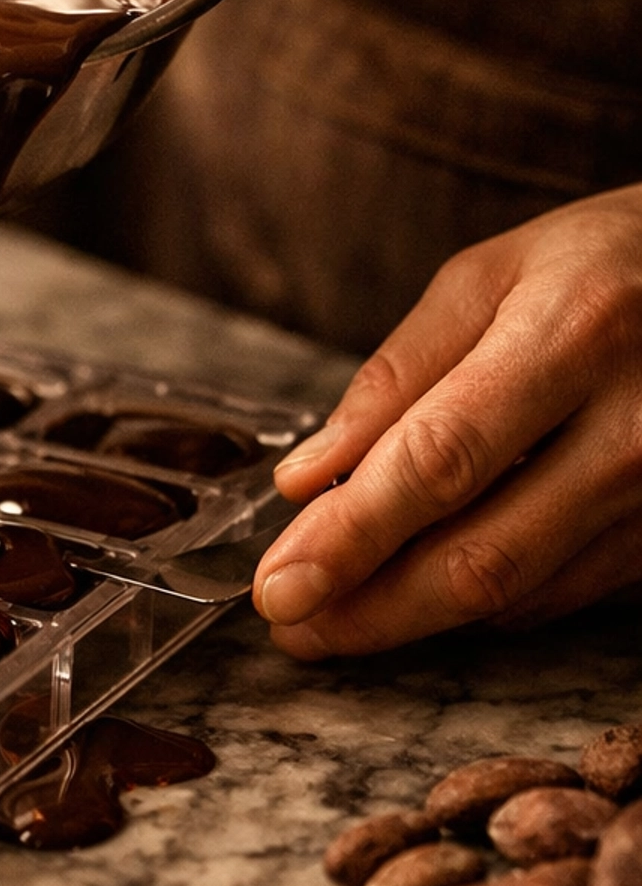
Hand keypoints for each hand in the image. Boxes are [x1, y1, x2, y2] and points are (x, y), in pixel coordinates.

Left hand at [252, 185, 641, 655]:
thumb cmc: (603, 264)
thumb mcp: (490, 277)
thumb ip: (395, 377)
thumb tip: (308, 480)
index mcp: (573, 336)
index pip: (440, 461)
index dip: (351, 537)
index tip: (279, 585)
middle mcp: (633, 428)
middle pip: (480, 555)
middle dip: (368, 607)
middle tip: (290, 621)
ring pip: (515, 592)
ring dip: (411, 616)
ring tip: (334, 612)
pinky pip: (556, 594)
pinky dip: (479, 598)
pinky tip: (426, 581)